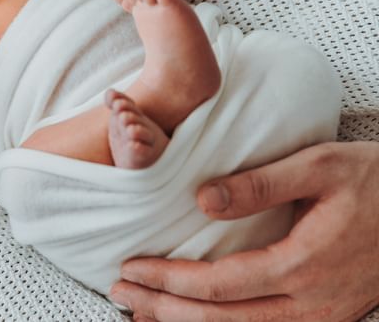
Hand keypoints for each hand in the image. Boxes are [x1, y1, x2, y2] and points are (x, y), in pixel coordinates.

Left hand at [110, 142, 378, 321]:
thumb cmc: (375, 181)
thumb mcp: (319, 166)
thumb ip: (259, 184)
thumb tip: (201, 201)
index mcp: (303, 265)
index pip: (218, 284)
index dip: (168, 281)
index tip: (130, 268)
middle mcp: (312, 305)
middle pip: (223, 320)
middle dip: (165, 310)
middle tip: (121, 293)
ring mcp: (324, 319)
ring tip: (143, 313)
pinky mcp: (328, 318)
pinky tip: (197, 318)